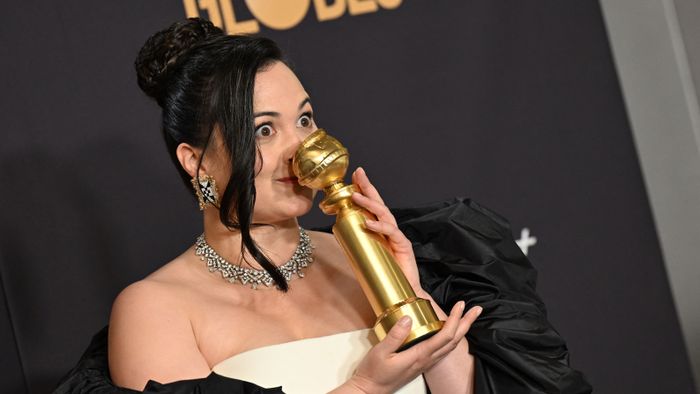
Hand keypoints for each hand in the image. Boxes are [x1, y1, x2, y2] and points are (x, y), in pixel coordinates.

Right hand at [346, 301, 481, 393]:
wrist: (370, 391)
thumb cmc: (374, 372)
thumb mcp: (380, 351)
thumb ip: (395, 335)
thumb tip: (408, 318)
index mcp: (419, 355)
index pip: (445, 335)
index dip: (455, 319)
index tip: (460, 305)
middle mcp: (426, 360)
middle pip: (454, 341)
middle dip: (466, 324)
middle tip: (476, 309)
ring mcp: (425, 364)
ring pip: (450, 346)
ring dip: (461, 331)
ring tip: (466, 318)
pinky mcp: (420, 365)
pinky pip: (442, 351)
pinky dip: (450, 339)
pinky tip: (448, 333)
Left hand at [350, 167, 422, 293]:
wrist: (404, 293)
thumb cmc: (385, 275)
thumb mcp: (367, 255)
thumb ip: (357, 244)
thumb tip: (339, 234)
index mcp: (381, 230)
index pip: (373, 205)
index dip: (365, 190)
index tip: (355, 176)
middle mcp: (390, 230)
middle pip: (379, 204)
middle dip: (368, 188)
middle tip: (358, 174)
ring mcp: (397, 236)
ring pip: (384, 214)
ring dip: (370, 204)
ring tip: (356, 196)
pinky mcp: (403, 246)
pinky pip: (391, 232)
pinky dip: (379, 227)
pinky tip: (368, 223)